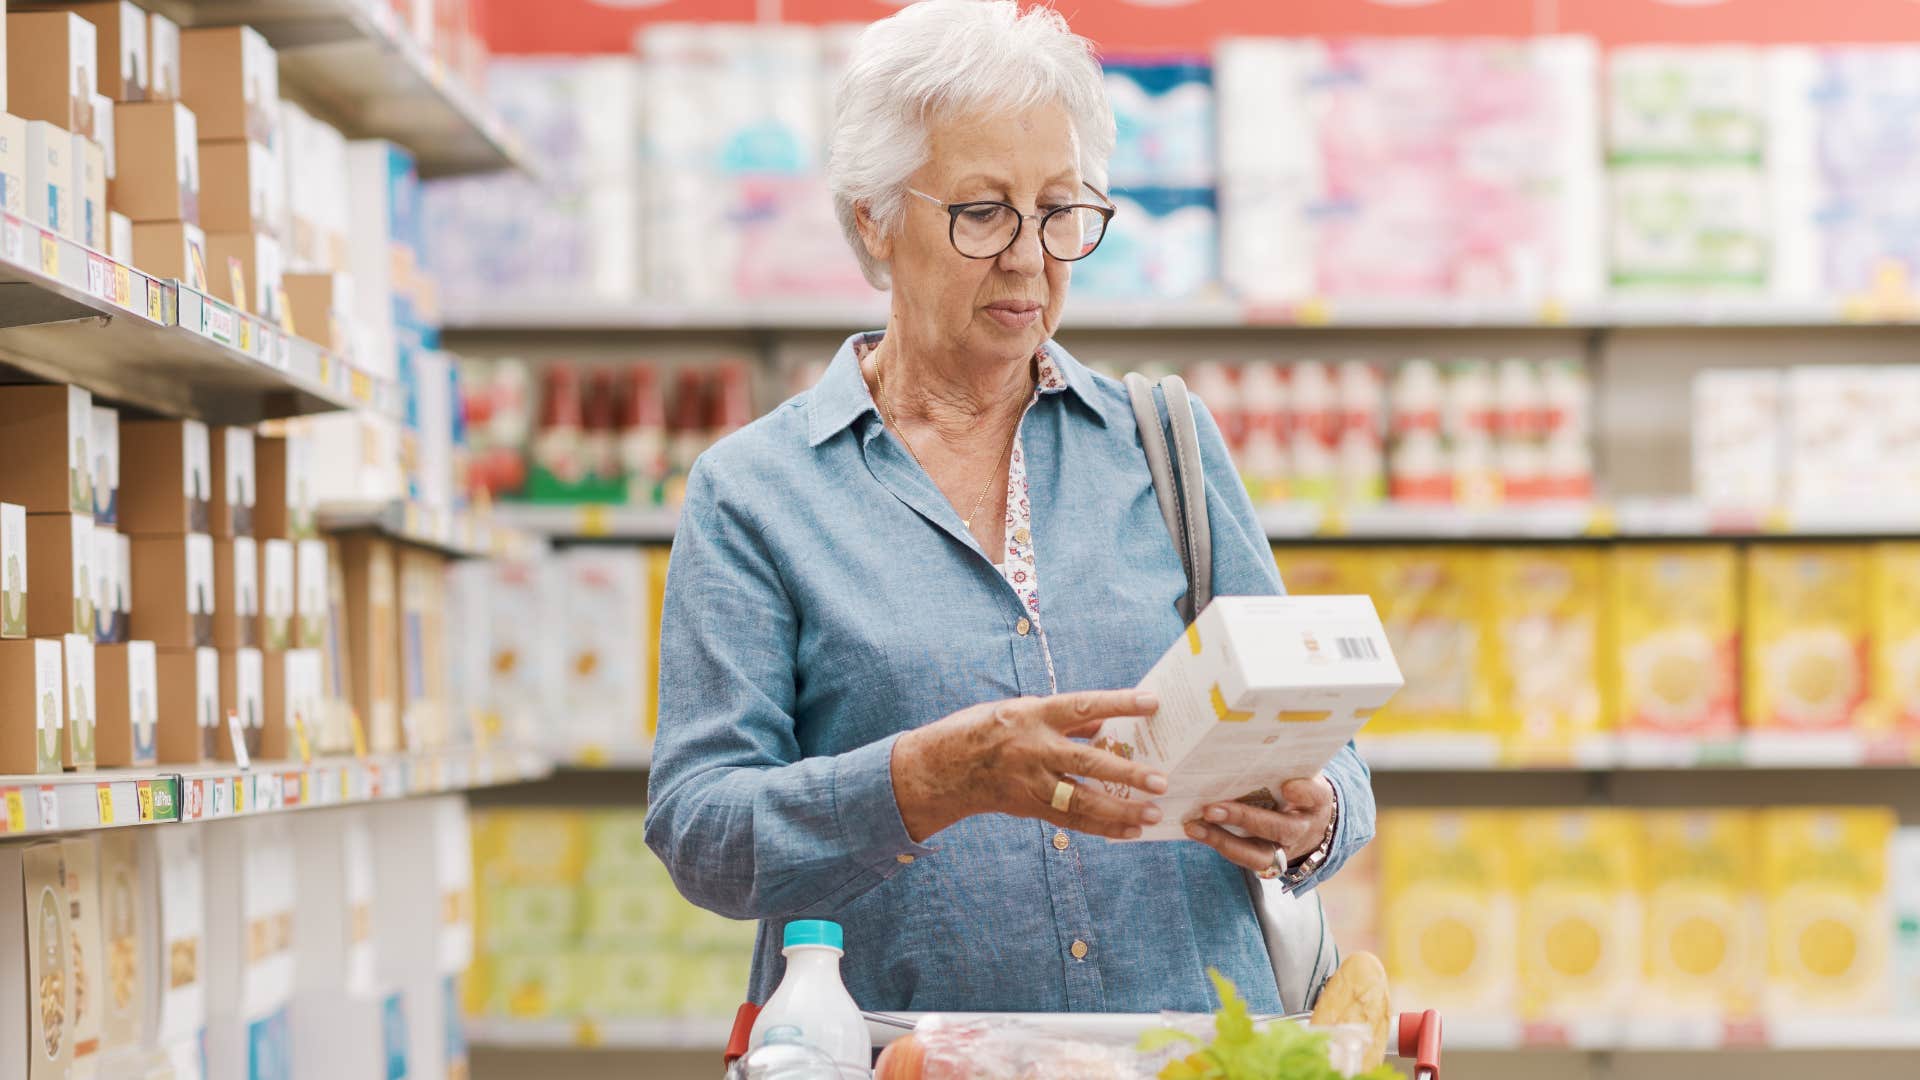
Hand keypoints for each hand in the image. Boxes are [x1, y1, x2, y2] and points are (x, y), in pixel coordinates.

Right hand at [891, 690, 1168, 842]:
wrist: (940, 769)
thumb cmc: (982, 730)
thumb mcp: (1019, 710)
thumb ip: (1062, 718)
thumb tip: (1104, 722)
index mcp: (1033, 714)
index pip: (1084, 706)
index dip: (1119, 703)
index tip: (1153, 702)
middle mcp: (1033, 748)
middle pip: (1088, 762)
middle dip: (1127, 773)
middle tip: (1161, 781)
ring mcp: (1031, 780)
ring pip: (1082, 799)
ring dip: (1120, 810)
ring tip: (1152, 814)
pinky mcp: (1028, 806)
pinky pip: (1070, 820)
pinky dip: (1101, 827)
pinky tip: (1127, 832)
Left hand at [1183, 776, 1335, 873]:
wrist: (1311, 825)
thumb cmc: (1298, 789)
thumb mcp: (1301, 773)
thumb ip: (1284, 763)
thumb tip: (1252, 741)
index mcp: (1317, 801)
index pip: (1315, 795)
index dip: (1304, 793)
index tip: (1288, 786)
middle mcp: (1303, 828)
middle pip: (1279, 828)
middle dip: (1244, 818)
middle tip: (1211, 809)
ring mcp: (1285, 850)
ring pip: (1257, 854)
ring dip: (1222, 840)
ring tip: (1195, 826)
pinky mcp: (1265, 862)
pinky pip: (1242, 858)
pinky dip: (1217, 843)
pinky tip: (1195, 829)